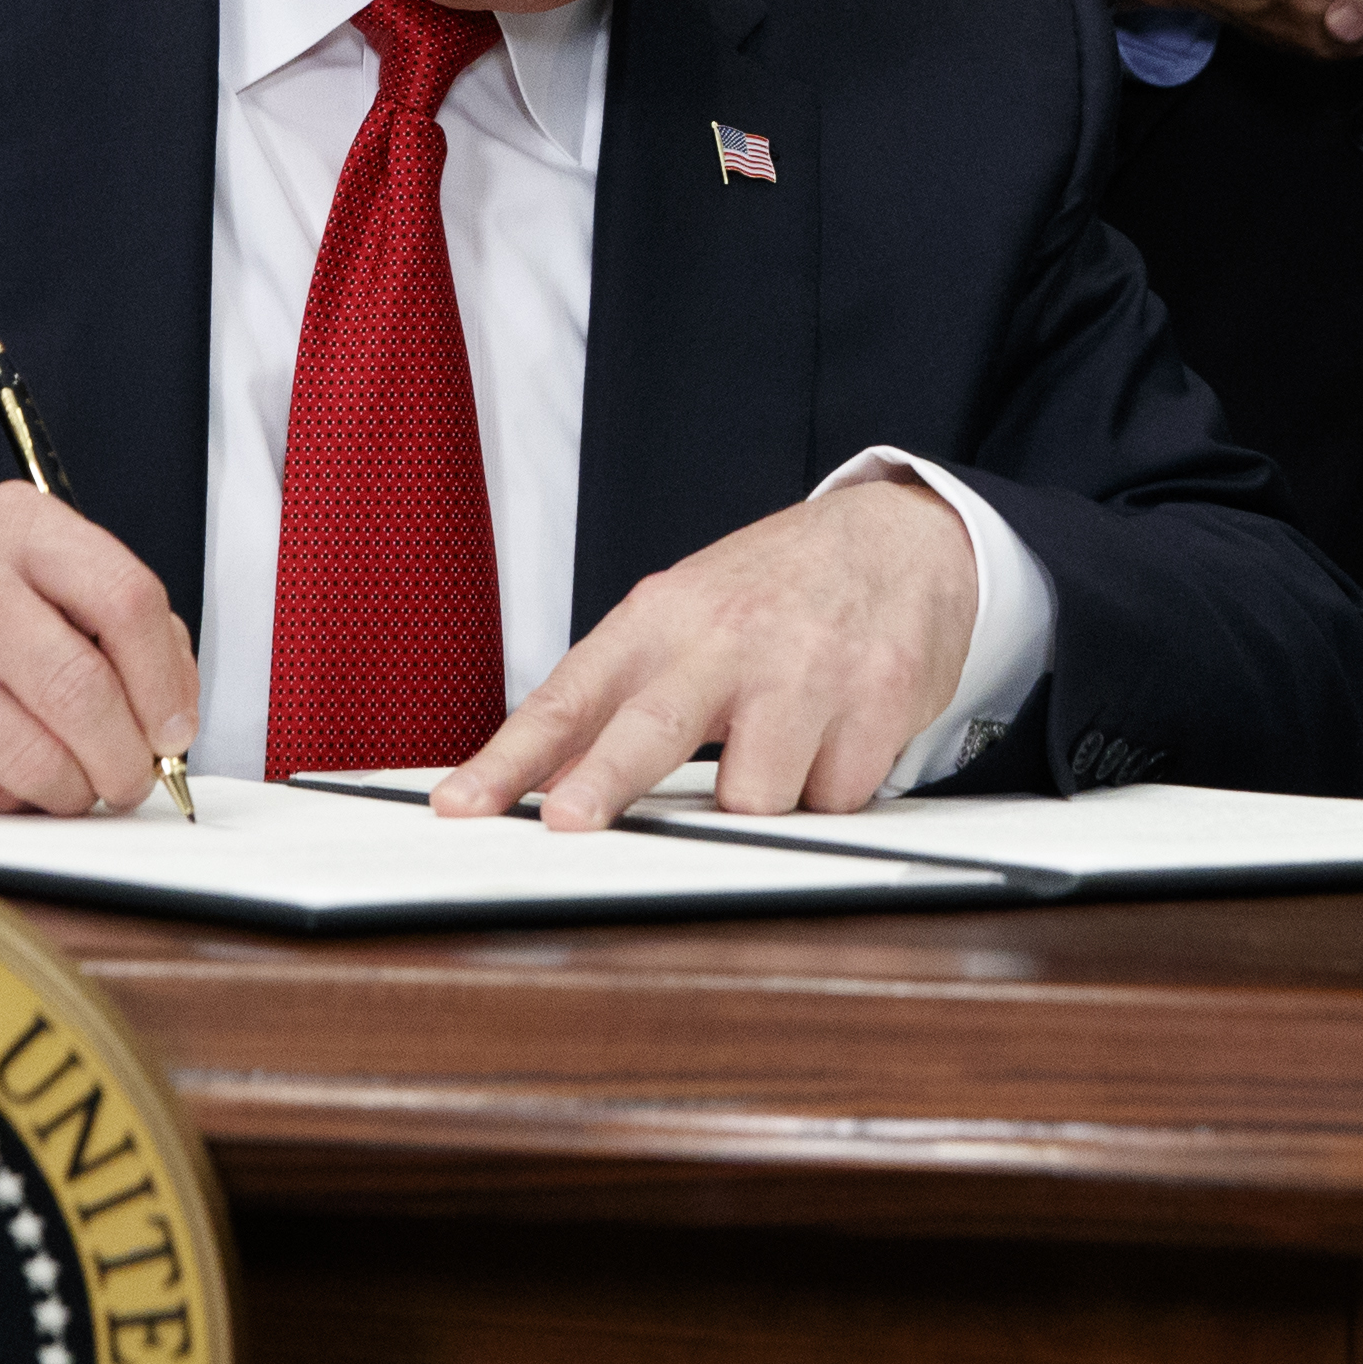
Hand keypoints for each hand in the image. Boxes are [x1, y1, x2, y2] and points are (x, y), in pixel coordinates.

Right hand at [0, 484, 196, 814]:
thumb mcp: (35, 582)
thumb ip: (113, 629)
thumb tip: (172, 713)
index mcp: (19, 525)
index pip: (127, 599)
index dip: (166, 680)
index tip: (173, 729)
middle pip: (82, 686)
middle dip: (125, 754)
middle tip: (131, 777)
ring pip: (38, 755)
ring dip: (73, 789)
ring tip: (72, 782)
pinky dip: (15, 800)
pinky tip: (3, 774)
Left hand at [436, 473, 973, 834]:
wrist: (901, 539)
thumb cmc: (776, 589)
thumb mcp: (684, 619)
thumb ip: (618, 700)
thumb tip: (546, 784)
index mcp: (661, 619)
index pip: (568, 695)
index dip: (510, 757)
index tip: (462, 803)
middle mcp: (728, 638)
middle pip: (653, 725)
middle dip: (605, 781)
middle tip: (565, 825)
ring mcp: (807, 668)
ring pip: (756, 794)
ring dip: (760, 800)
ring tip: (779, 747)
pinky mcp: (878, 699)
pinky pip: (834, 799)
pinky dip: (827, 789)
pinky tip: (835, 735)